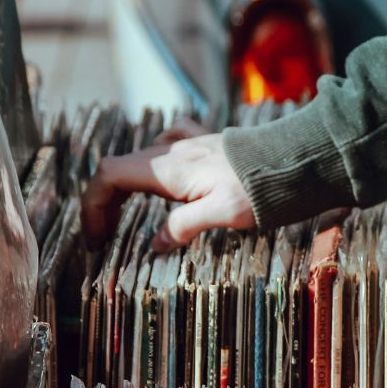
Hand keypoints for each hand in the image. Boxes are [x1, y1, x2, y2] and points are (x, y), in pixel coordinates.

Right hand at [83, 132, 254, 250]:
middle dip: (103, 204)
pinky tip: (162, 177)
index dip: (92, 206)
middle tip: (105, 238)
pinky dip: (152, 163)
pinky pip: (166, 144)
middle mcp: (172, 152)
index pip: (109, 176)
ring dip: (123, 188)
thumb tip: (157, 244)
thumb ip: (184, 226)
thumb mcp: (223, 213)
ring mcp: (187, 145)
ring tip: (124, 217)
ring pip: (138, 160)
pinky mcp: (204, 146)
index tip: (97, 239)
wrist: (294, 159)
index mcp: (168, 169)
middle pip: (118, 170)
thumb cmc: (260, 189)